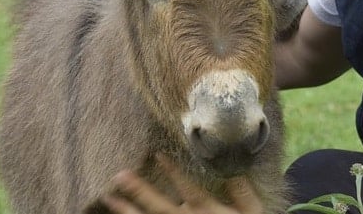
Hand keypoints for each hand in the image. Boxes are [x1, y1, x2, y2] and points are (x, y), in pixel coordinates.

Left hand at [95, 155, 263, 213]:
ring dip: (127, 209)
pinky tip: (121, 213)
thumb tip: (235, 170)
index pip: (187, 188)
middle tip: (119, 175)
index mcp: (207, 211)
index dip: (172, 171)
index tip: (158, 155)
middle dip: (139, 190)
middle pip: (159, 206)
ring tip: (109, 198)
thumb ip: (243, 193)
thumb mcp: (253, 212)